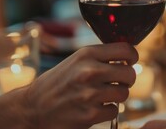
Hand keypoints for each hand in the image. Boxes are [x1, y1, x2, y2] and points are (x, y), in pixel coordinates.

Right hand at [22, 43, 137, 128]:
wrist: (33, 107)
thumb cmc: (58, 82)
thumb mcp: (76, 60)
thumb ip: (100, 57)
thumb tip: (129, 55)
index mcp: (87, 54)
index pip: (126, 50)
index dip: (132, 57)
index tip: (129, 62)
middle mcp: (89, 71)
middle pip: (130, 73)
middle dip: (127, 79)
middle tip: (117, 82)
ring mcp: (90, 94)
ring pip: (124, 93)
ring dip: (117, 96)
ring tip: (102, 95)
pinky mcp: (90, 115)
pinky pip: (114, 110)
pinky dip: (107, 111)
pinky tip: (94, 107)